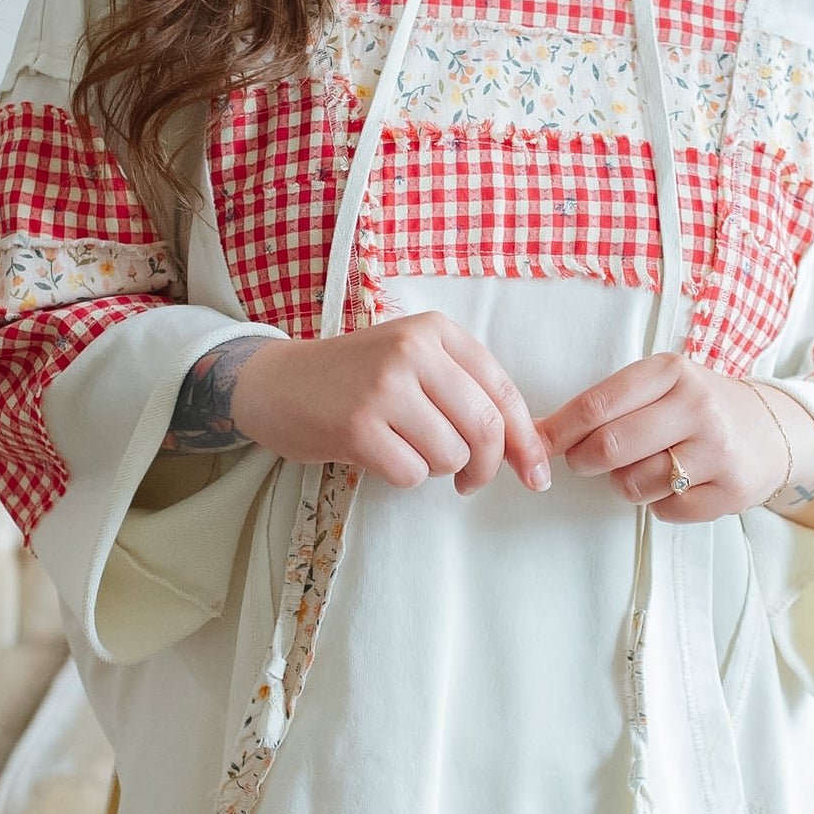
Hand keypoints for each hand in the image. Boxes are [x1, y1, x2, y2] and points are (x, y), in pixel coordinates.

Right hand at [229, 313, 551, 493]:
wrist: (276, 382)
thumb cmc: (355, 379)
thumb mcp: (414, 363)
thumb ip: (468, 393)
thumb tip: (527, 451)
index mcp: (436, 331)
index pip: (504, 391)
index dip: (525, 441)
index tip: (536, 474)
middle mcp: (413, 351)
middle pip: (485, 427)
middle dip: (487, 467)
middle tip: (471, 482)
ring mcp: (383, 387)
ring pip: (451, 455)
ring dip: (437, 469)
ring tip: (406, 450)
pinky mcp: (357, 426)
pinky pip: (412, 474)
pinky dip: (404, 477)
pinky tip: (380, 456)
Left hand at [535, 353, 813, 528]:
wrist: (772, 429)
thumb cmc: (698, 407)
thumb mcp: (661, 385)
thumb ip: (606, 403)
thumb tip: (536, 433)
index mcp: (672, 372)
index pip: (596, 406)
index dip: (557, 431)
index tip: (536, 445)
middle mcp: (698, 406)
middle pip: (609, 448)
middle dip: (584, 461)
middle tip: (586, 461)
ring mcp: (718, 450)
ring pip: (634, 484)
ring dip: (626, 483)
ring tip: (646, 467)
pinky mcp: (732, 491)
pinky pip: (666, 511)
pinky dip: (660, 504)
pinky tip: (678, 484)